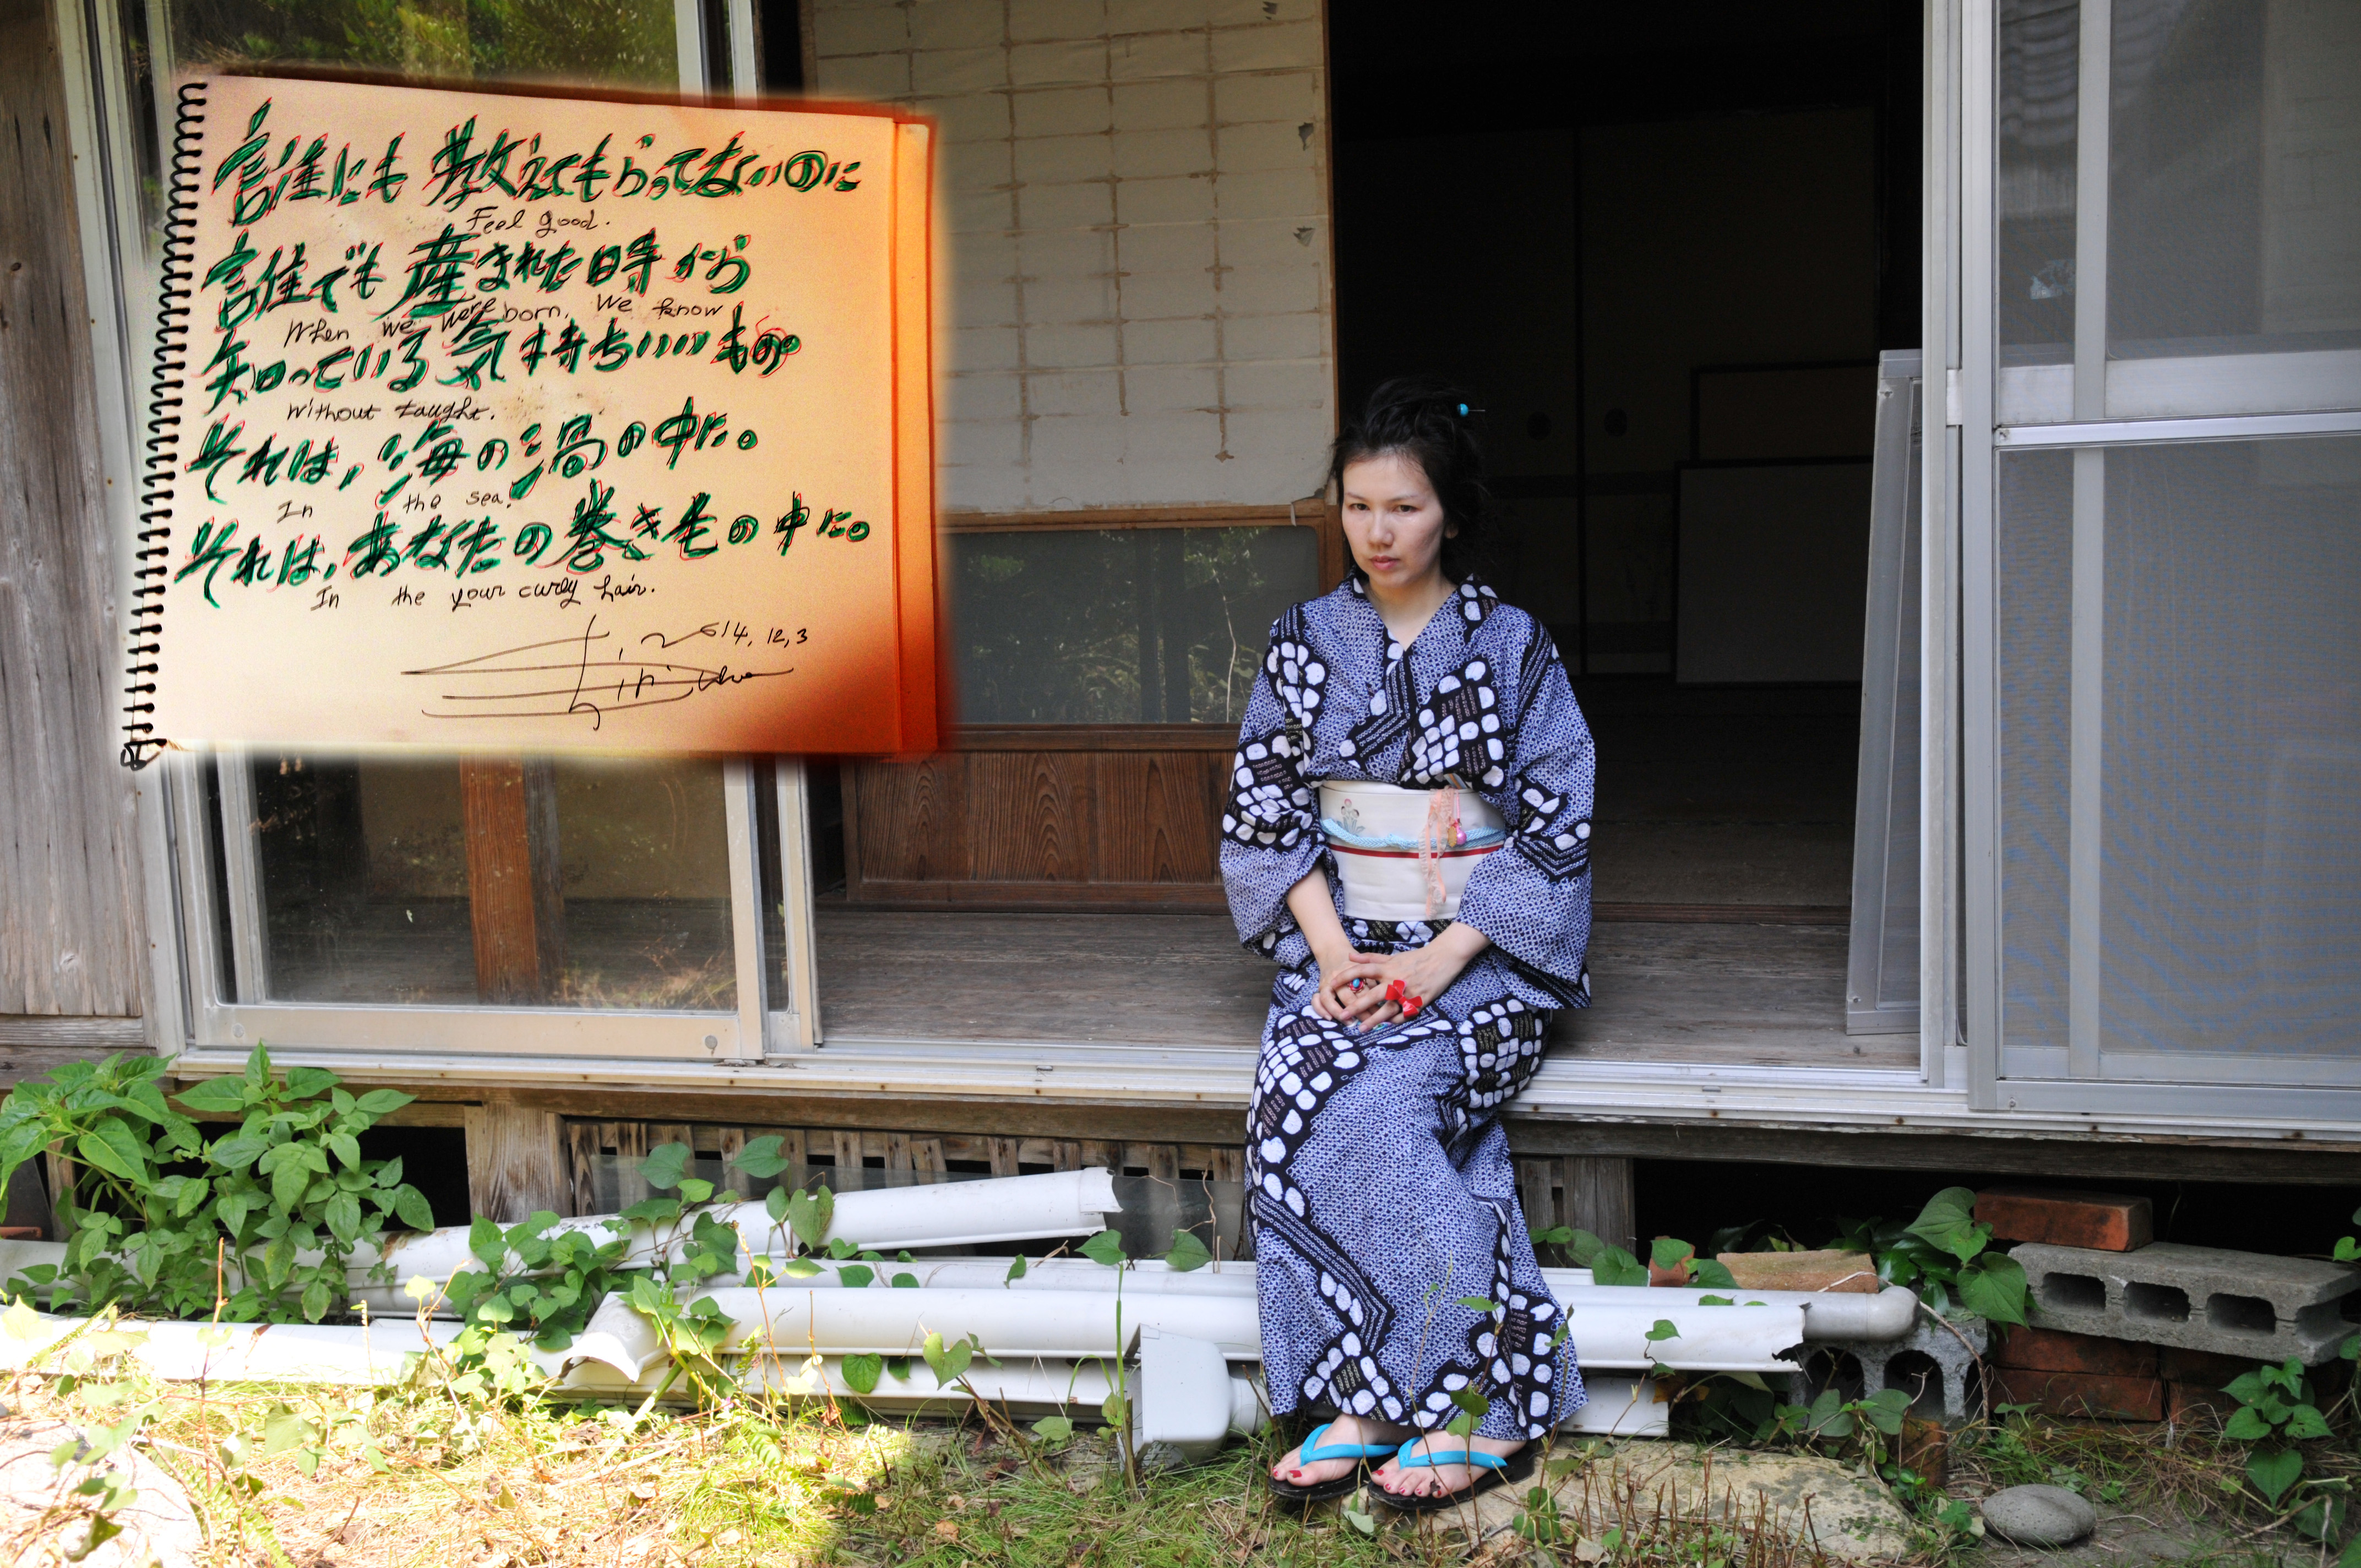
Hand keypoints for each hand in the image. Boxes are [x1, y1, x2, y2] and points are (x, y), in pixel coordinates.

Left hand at [1330, 924, 1489, 1030]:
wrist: (1443, 958)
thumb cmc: (1416, 957)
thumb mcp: (1393, 956)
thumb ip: (1371, 958)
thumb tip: (1349, 956)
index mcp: (1388, 967)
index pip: (1363, 970)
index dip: (1346, 976)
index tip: (1332, 984)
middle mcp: (1396, 980)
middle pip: (1373, 994)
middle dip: (1357, 1005)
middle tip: (1343, 1014)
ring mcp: (1408, 992)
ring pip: (1388, 1008)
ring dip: (1374, 1020)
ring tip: (1361, 1029)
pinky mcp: (1420, 1001)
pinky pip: (1405, 1014)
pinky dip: (1395, 1021)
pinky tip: (1386, 1027)